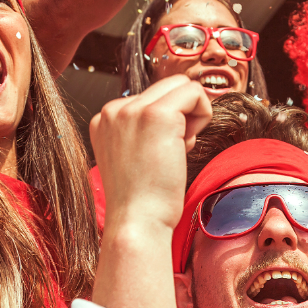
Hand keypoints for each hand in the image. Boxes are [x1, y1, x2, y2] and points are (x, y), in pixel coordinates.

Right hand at [90, 75, 212, 232]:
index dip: (167, 125)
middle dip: (182, 114)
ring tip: (180, 148)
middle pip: (166, 86)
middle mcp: (113, 109)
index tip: (159, 155)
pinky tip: (187, 145)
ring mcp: (132, 109)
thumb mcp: (134, 156)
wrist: (136, 222)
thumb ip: (144, 132)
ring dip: (192, 114)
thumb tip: (180, 113)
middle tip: (176, 149)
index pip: (149, 99)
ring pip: (182, 85)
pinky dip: (203, 115)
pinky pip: (194, 92)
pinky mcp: (156, 114)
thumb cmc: (142, 200)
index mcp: (105, 119)